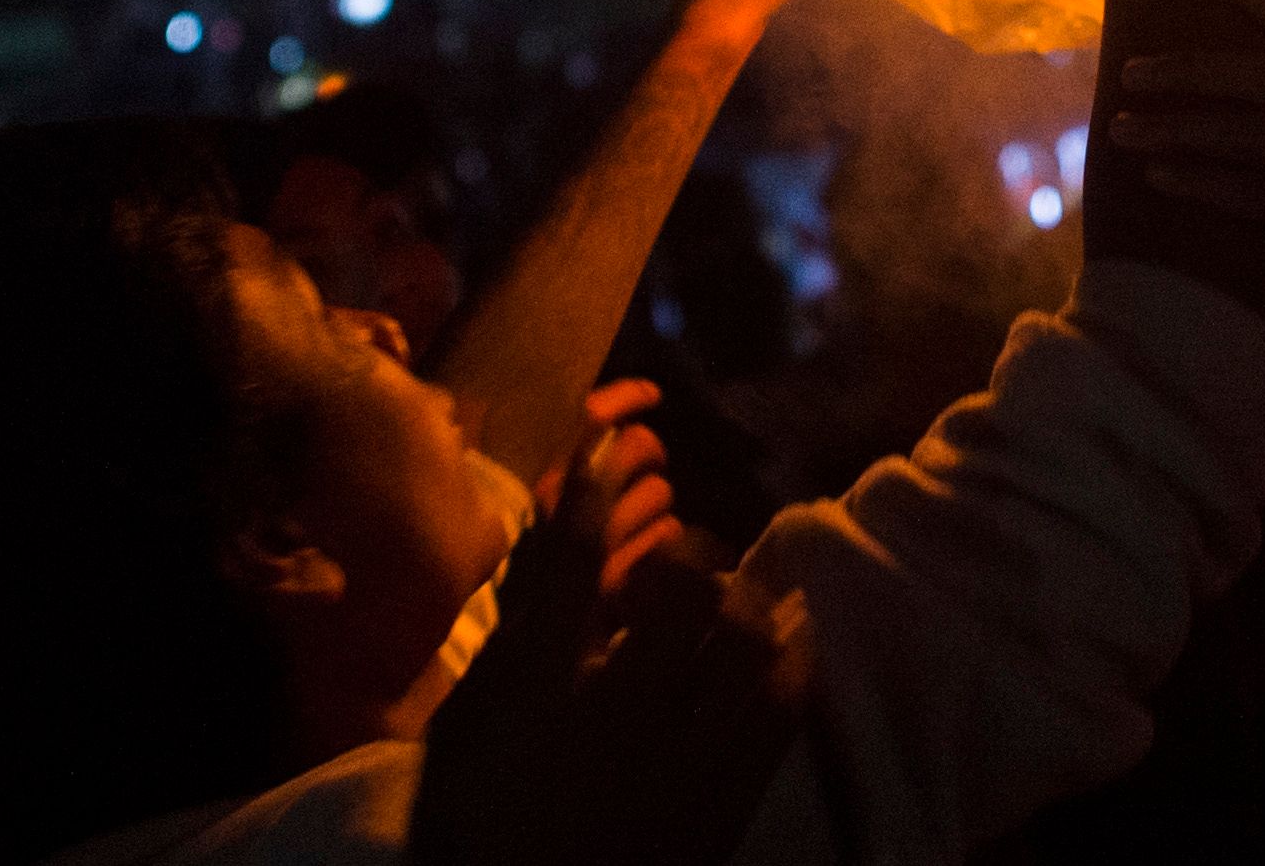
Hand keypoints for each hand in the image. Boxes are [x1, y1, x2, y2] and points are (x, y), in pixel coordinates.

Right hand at [415, 389, 813, 865]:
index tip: (606, 445)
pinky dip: (791, 664)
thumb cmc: (480, 819)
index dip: (589, 490)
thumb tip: (546, 540)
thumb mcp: (473, 722)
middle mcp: (612, 715)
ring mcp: (675, 765)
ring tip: (754, 597)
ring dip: (755, 603)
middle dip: (694, 559)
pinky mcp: (719, 809)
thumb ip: (513, 634)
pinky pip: (777, 715)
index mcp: (539, 692)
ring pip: (745, 645)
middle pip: (684, 593)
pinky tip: (789, 648)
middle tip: (693, 557)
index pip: (568, 564)